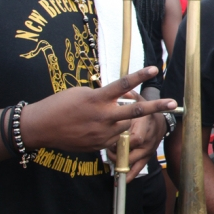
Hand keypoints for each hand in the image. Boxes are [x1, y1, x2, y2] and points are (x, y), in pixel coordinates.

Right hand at [19, 67, 176, 152]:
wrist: (41, 128)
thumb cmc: (59, 105)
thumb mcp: (82, 94)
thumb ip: (102, 97)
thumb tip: (117, 99)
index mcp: (97, 98)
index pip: (124, 84)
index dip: (140, 76)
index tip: (155, 68)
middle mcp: (103, 115)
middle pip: (136, 111)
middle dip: (157, 107)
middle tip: (173, 103)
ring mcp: (102, 132)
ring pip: (127, 126)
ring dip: (125, 120)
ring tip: (108, 117)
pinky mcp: (100, 145)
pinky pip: (116, 138)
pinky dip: (113, 132)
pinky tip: (97, 129)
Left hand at [106, 99, 167, 181]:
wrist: (162, 120)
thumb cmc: (146, 109)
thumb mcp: (140, 98)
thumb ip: (129, 95)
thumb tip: (123, 91)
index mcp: (146, 125)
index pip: (135, 138)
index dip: (122, 140)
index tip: (111, 137)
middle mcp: (148, 140)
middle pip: (132, 152)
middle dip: (118, 152)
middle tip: (108, 150)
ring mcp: (148, 150)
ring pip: (133, 162)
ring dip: (120, 162)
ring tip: (110, 159)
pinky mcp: (147, 157)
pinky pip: (139, 168)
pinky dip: (130, 175)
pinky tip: (120, 180)